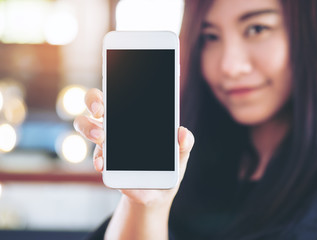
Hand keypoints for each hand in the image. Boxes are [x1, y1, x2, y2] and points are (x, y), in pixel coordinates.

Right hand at [73, 88, 194, 206]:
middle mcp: (115, 125)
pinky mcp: (106, 163)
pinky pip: (97, 156)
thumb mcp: (181, 153)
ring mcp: (107, 143)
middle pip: (94, 104)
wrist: (159, 191)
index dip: (113, 83)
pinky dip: (98, 159)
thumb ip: (185, 142)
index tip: (112, 83)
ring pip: (86, 126)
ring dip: (89, 129)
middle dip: (93, 102)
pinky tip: (103, 164)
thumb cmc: (169, 165)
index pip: (119, 93)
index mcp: (134, 116)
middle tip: (101, 110)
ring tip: (100, 137)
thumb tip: (182, 133)